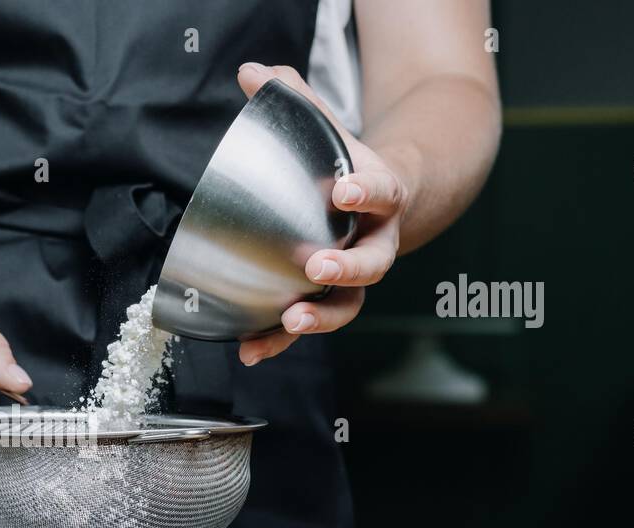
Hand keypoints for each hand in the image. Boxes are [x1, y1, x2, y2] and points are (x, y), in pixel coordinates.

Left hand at [235, 63, 409, 364]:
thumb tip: (251, 71)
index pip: (383, 193)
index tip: (346, 189)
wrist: (380, 205)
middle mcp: (376, 243)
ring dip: (319, 317)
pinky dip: (279, 341)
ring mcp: (353, 279)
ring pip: (347, 307)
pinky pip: (307, 326)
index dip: (367, 192)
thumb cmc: (347, 165)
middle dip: (346, 270)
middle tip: (317, 269)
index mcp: (382, 197)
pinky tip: (250, 351)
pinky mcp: (326, 301)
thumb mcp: (329, 130)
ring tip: (290, 321)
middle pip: (373, 264)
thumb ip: (296, 100)